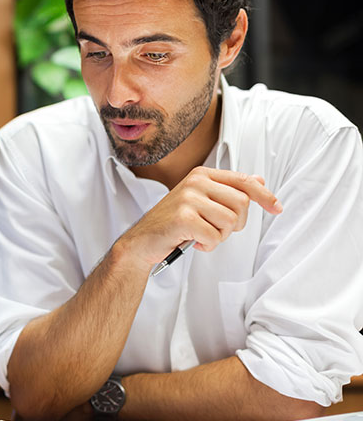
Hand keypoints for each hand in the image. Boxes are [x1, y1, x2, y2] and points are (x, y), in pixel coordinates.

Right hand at [120, 167, 282, 267]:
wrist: (143, 240)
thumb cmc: (174, 222)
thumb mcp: (202, 201)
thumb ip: (229, 190)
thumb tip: (260, 180)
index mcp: (202, 174)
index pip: (244, 181)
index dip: (265, 195)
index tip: (277, 208)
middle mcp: (195, 181)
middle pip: (242, 204)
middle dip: (235, 224)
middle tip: (217, 230)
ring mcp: (188, 198)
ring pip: (230, 222)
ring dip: (220, 237)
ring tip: (203, 236)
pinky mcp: (183, 217)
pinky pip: (215, 236)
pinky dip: (208, 246)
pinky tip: (194, 243)